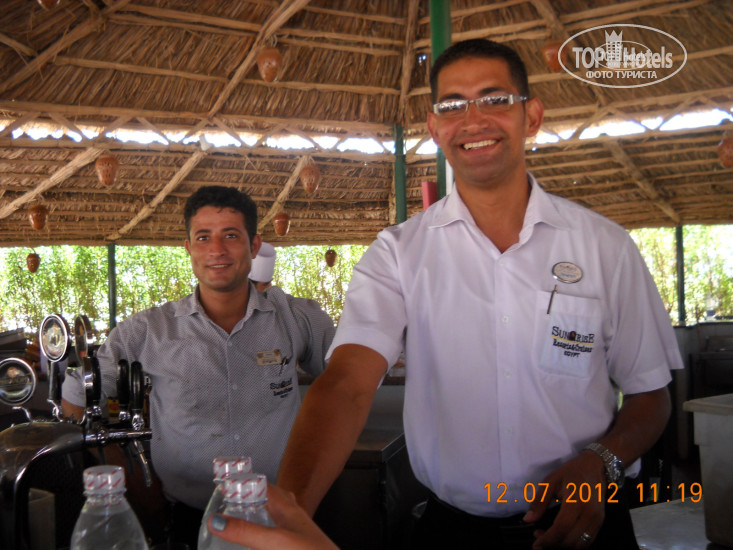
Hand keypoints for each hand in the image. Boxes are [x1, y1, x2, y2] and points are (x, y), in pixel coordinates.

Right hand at [208, 483, 337, 549]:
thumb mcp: (275, 541)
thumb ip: (246, 532)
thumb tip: (217, 521)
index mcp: (287, 509)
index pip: (263, 485)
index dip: (245, 481)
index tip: (226, 481)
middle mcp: (293, 517)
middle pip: (271, 498)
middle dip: (252, 496)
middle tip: (232, 498)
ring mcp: (297, 532)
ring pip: (276, 515)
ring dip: (260, 512)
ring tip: (244, 516)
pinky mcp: (297, 545)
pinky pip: (279, 532)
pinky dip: (267, 531)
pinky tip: (264, 541)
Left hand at [523, 452, 605, 548]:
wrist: (596, 466)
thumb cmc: (572, 471)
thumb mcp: (551, 481)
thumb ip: (539, 501)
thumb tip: (528, 519)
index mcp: (576, 502)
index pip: (561, 528)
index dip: (548, 539)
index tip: (536, 543)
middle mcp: (590, 514)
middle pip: (571, 540)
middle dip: (553, 544)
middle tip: (539, 539)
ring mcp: (597, 519)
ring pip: (581, 544)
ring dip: (564, 546)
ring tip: (549, 539)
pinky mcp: (600, 522)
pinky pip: (588, 540)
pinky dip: (574, 543)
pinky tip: (562, 537)